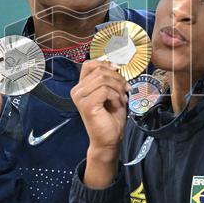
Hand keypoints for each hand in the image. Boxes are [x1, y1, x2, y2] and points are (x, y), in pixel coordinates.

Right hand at [70, 61, 128, 183]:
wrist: (109, 139)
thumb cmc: (111, 117)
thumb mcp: (112, 92)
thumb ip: (109, 78)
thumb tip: (113, 63)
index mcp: (81, 86)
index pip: (90, 64)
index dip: (106, 64)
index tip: (118, 71)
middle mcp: (77, 90)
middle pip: (99, 70)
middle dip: (117, 78)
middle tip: (126, 90)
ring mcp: (80, 98)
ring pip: (103, 79)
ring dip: (118, 88)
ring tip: (122, 99)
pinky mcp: (86, 105)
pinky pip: (105, 90)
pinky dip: (116, 96)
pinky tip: (117, 104)